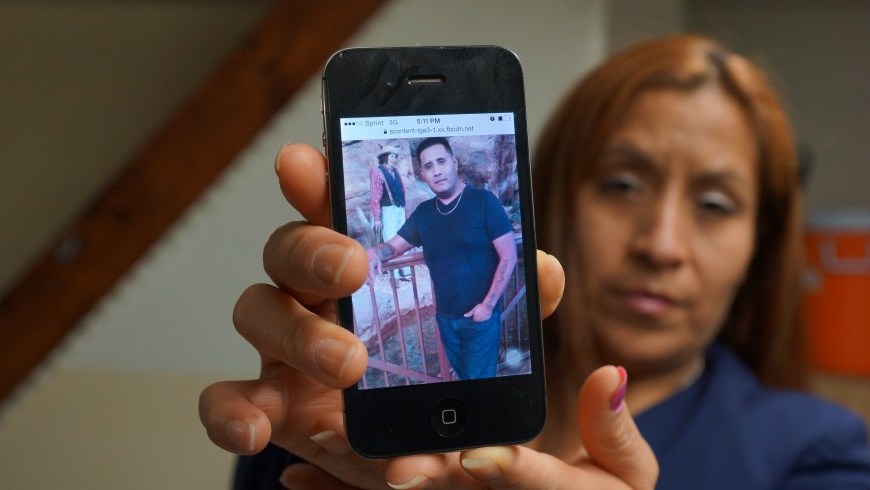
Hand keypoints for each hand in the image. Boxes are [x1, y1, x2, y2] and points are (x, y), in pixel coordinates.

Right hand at [199, 143, 656, 488]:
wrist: (458, 475)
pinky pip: (229, 401)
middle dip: (312, 251)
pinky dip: (230, 410)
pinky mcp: (278, 412)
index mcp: (373, 272)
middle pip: (287, 253)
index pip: (339, 209)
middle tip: (354, 268)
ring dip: (295, 332)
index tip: (307, 160)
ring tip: (351, 363)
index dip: (317, 180)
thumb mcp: (518, 359)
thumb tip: (548, 271)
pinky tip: (258, 430)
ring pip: (256, 315)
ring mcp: (291, 355)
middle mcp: (322, 302)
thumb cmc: (477, 405)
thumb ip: (528, 310)